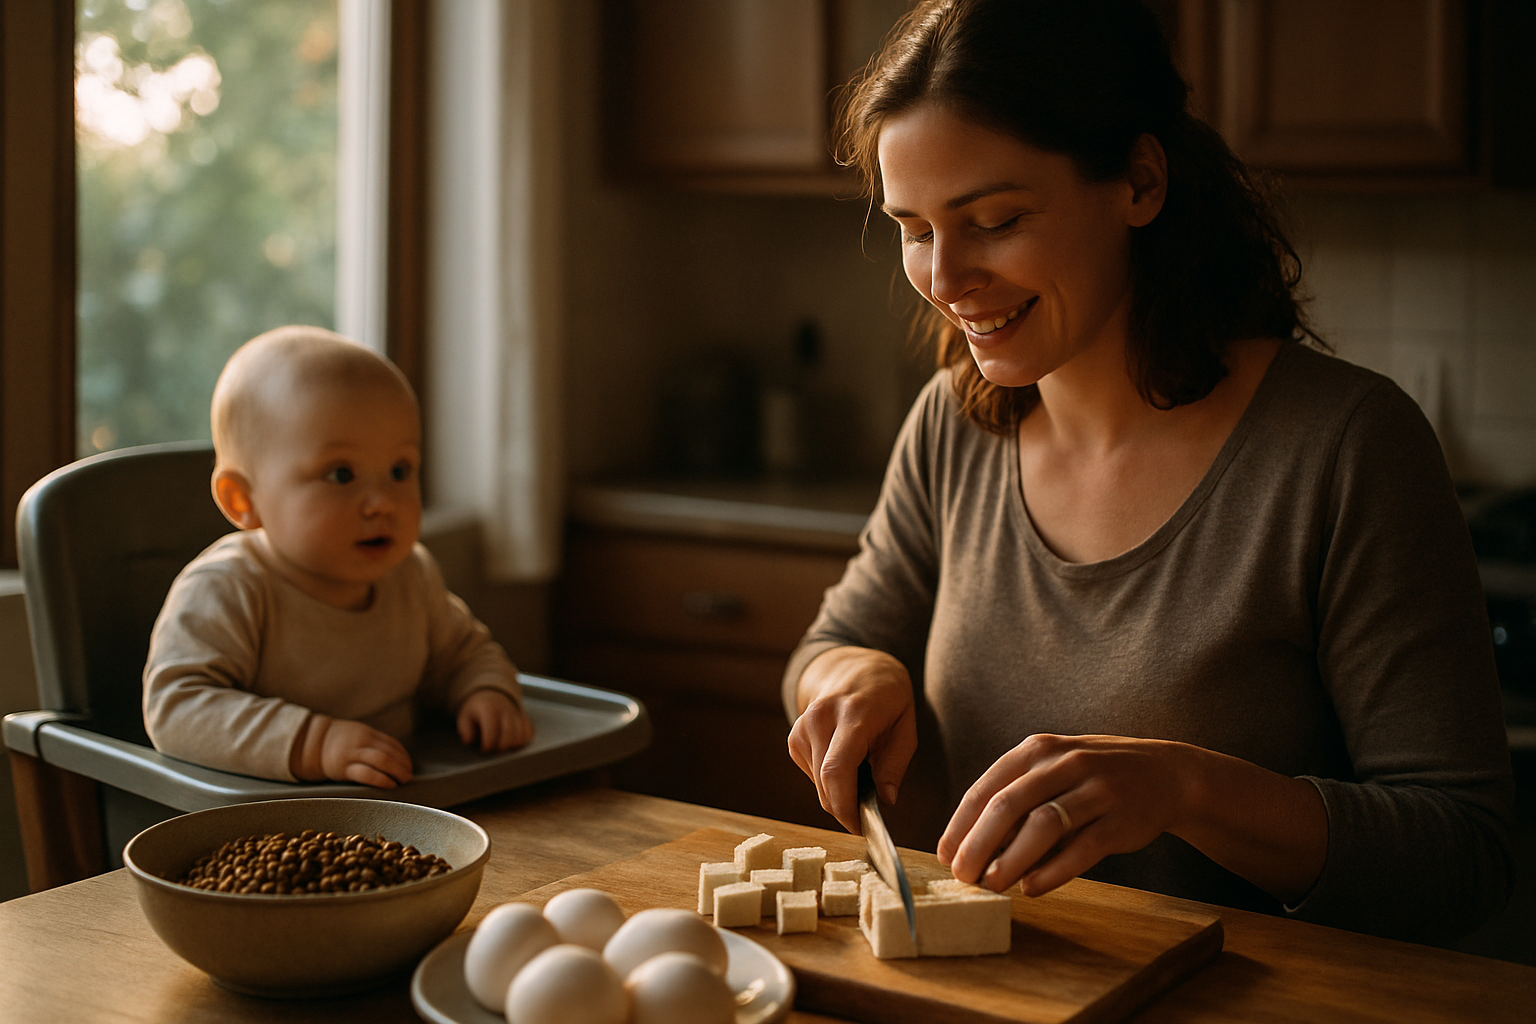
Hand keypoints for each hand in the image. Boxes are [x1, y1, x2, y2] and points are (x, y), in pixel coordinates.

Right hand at [291, 715, 414, 787]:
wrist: (313, 744)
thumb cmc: (339, 742)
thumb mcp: (358, 735)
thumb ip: (375, 743)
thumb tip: (397, 757)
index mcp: (367, 733)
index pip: (392, 744)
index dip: (404, 756)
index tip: (409, 766)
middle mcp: (362, 741)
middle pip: (388, 753)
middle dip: (402, 766)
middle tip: (408, 776)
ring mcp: (352, 754)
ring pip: (380, 761)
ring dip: (396, 772)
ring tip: (402, 781)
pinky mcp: (343, 768)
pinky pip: (366, 773)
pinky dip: (381, 779)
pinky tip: (389, 784)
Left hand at [457, 688, 534, 752]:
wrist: (491, 697)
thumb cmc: (476, 711)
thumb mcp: (464, 717)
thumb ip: (465, 730)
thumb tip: (469, 741)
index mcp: (489, 709)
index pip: (491, 732)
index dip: (487, 745)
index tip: (483, 749)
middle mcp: (506, 710)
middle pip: (509, 736)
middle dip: (500, 748)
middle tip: (493, 749)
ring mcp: (517, 714)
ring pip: (521, 735)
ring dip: (512, 746)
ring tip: (502, 746)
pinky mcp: (525, 718)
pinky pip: (530, 732)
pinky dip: (523, 740)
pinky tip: (513, 742)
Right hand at [786, 646, 917, 833]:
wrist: (852, 668)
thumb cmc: (887, 698)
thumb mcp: (906, 726)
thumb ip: (895, 764)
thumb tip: (886, 801)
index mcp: (853, 714)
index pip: (837, 770)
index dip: (846, 807)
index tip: (862, 827)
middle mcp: (820, 718)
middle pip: (825, 784)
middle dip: (846, 809)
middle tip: (868, 815)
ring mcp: (802, 727)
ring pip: (818, 784)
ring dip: (839, 794)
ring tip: (863, 775)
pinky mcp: (794, 738)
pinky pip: (812, 775)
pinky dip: (830, 781)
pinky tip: (846, 762)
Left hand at [938, 733, 1191, 895]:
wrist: (1165, 774)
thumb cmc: (1092, 777)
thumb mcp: (1052, 769)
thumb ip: (1016, 797)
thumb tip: (971, 844)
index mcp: (1037, 750)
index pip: (986, 788)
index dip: (961, 825)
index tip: (945, 855)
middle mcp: (1064, 763)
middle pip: (1008, 805)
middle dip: (978, 845)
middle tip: (962, 876)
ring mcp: (1096, 789)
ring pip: (1044, 825)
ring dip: (1012, 860)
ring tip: (992, 885)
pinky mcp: (1121, 820)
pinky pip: (1082, 848)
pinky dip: (1053, 871)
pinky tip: (1032, 888)